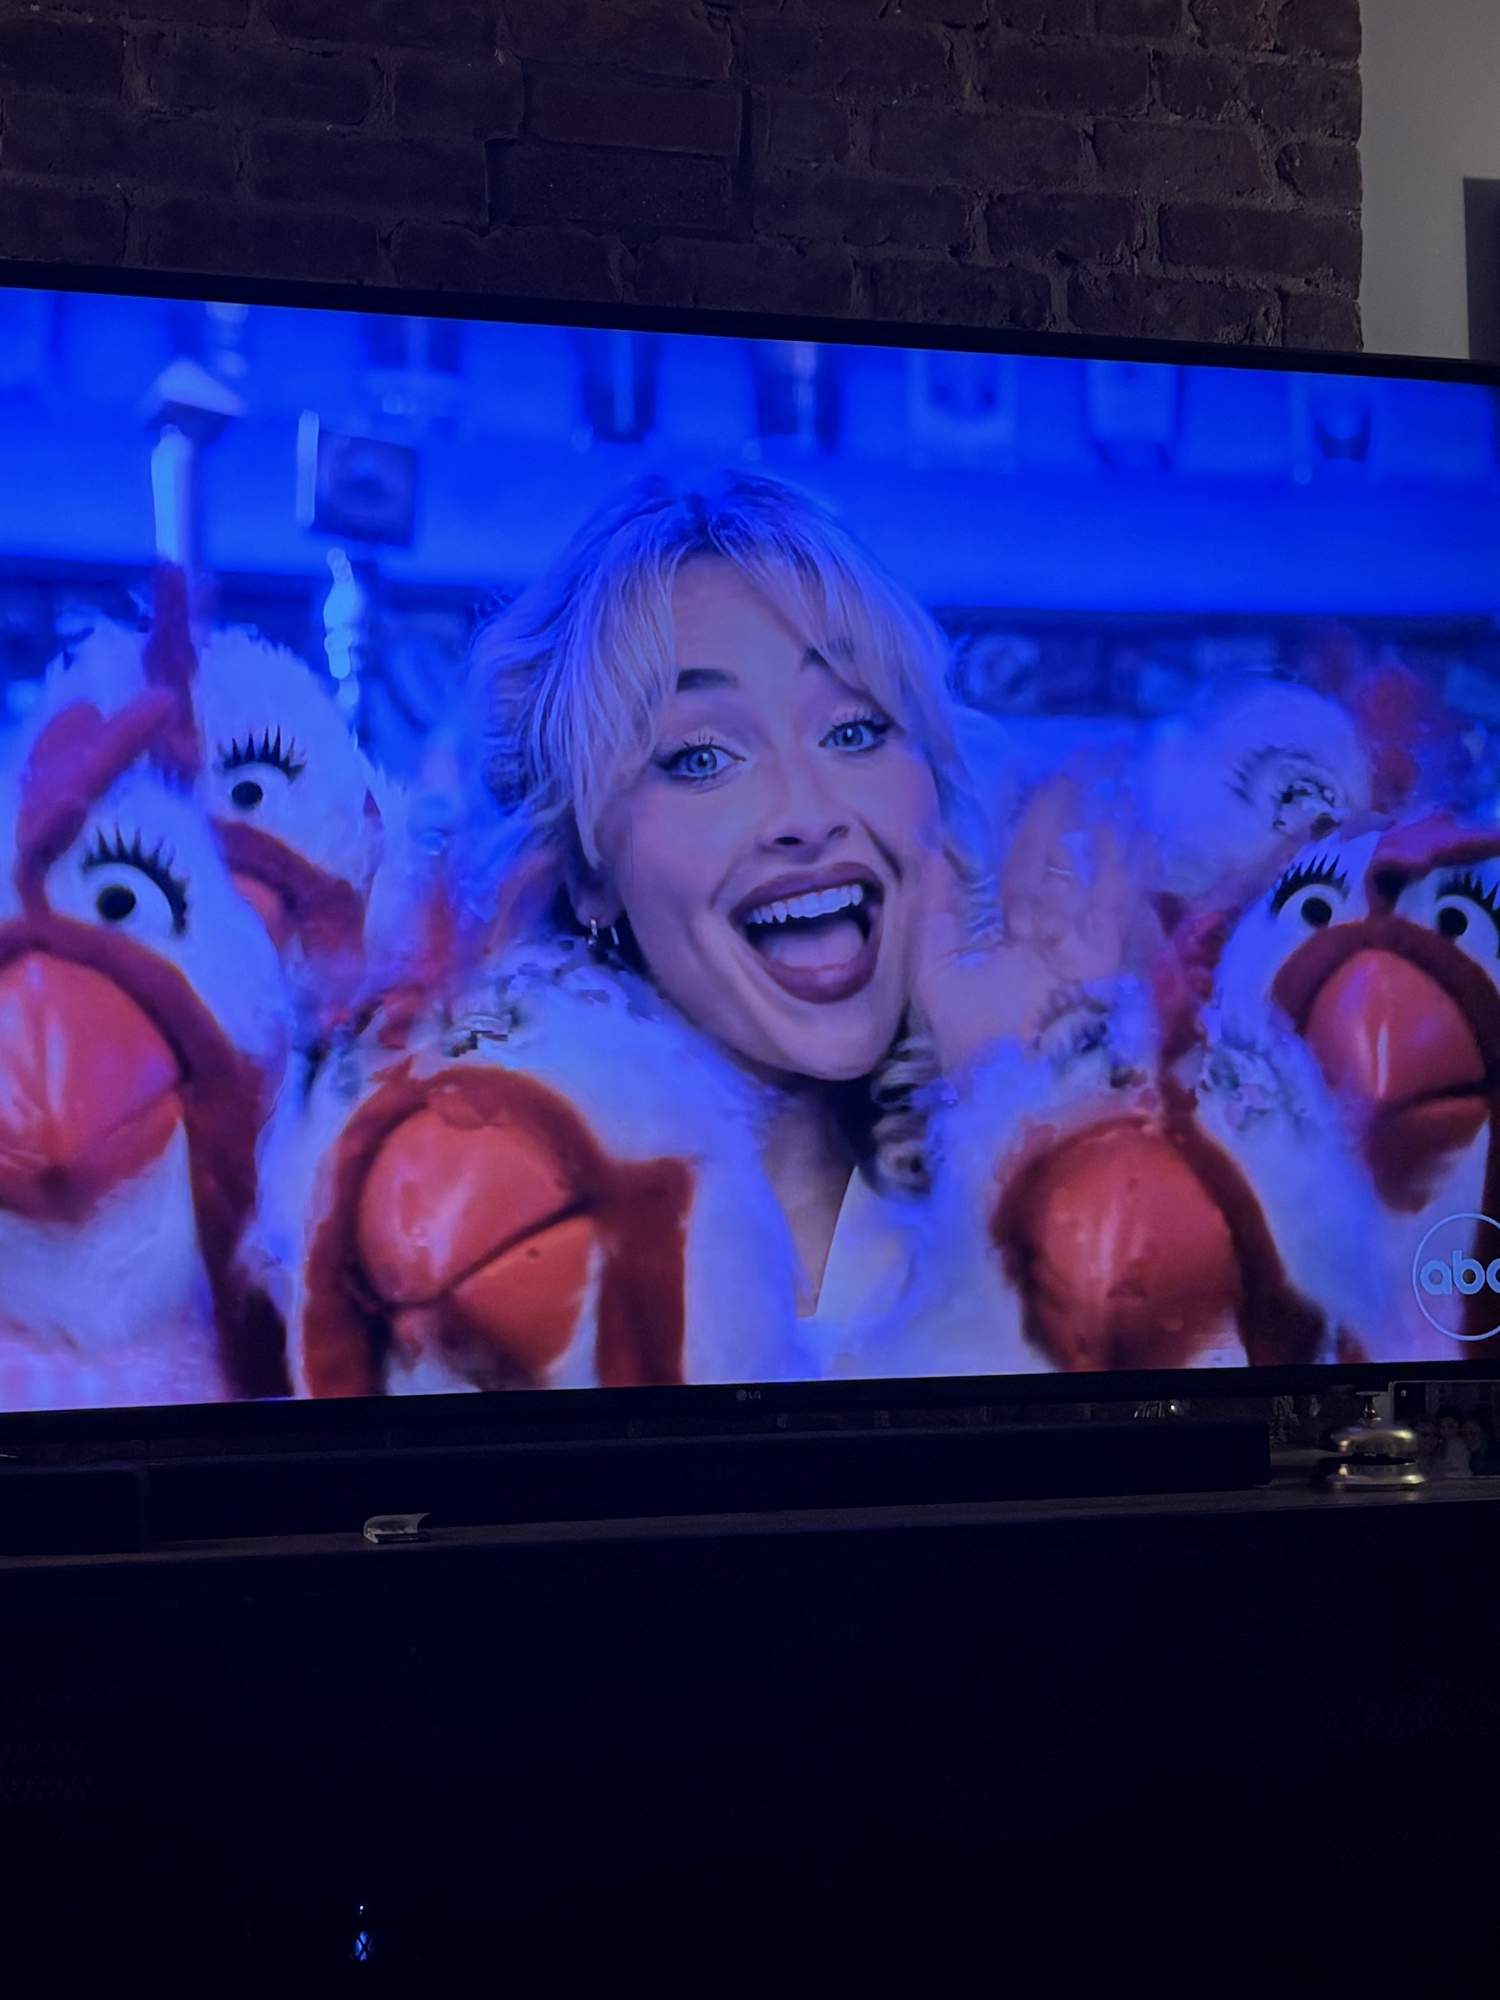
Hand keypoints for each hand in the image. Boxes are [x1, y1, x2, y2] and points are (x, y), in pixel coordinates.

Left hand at [914, 777, 1141, 1075]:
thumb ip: (936, 909)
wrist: (1019, 1097)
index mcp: (1001, 942)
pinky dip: (1124, 867)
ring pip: (1082, 877)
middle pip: (1047, 868)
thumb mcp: (937, 971)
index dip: (1010, 832)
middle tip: (1065, 767)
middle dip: (1053, 819)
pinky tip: (1131, 825)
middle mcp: (1041, 941)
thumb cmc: (970, 1041)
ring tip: (1101, 777)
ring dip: (1092, 829)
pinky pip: (1115, 905)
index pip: (1007, 875)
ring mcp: (1076, 949)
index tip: (1011, 783)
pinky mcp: (1107, 961)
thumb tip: (929, 846)